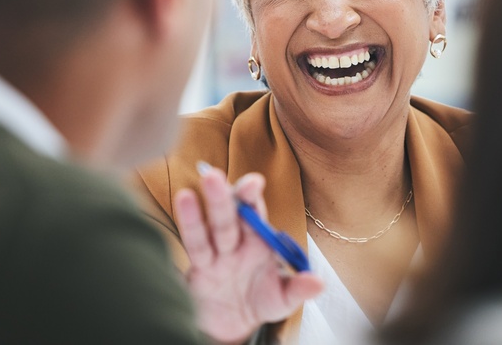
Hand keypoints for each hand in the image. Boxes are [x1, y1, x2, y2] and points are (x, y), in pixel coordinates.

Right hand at [174, 166, 323, 343]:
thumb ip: (298, 288)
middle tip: (215, 177)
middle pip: (230, 215)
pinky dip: (189, 226)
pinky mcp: (198, 270)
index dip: (252, 196)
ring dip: (198, 213)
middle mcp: (236, 240)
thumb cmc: (261, 300)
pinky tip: (183, 203)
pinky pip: (194, 247)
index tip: (254, 182)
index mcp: (258, 240)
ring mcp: (215, 254)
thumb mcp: (282, 298)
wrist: (234, 323)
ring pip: (208, 229)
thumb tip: (318, 282)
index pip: (255, 212)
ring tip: (187, 194)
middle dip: (223, 197)